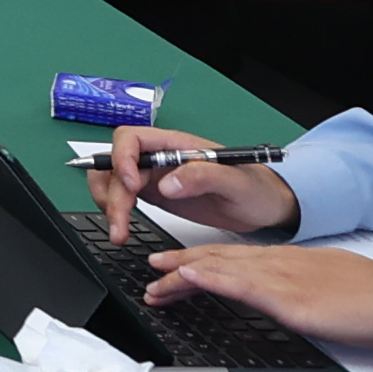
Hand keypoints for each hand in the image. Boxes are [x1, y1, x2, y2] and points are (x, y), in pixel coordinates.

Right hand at [98, 128, 303, 242]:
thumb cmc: (256, 188)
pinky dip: (115, 212)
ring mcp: (155, 177)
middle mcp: (159, 158)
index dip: (122, 159)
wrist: (264, 207)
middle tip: (120, 221)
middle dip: (110, 191)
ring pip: (112, 180)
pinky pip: (122, 197)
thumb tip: (166, 184)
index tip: (132, 186)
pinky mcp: (155, 195)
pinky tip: (123, 230)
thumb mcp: (236, 182)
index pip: (131, 139)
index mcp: (176, 146)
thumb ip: (203, 176)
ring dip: (108, 203)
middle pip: (114, 163)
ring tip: (119, 232)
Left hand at [134, 239, 372, 349]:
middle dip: (180, 265)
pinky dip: (208, 279)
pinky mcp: (290, 300)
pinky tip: (186, 278)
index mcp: (288, 261)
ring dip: (182, 274)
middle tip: (150, 270)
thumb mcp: (327, 285)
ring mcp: (282, 280)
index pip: (234, 257)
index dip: (200, 260)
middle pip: (218, 259)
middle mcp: (279, 264)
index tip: (175, 266)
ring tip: (154, 280)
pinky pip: (240, 286)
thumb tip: (283, 298)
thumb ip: (299, 287)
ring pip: (220, 269)